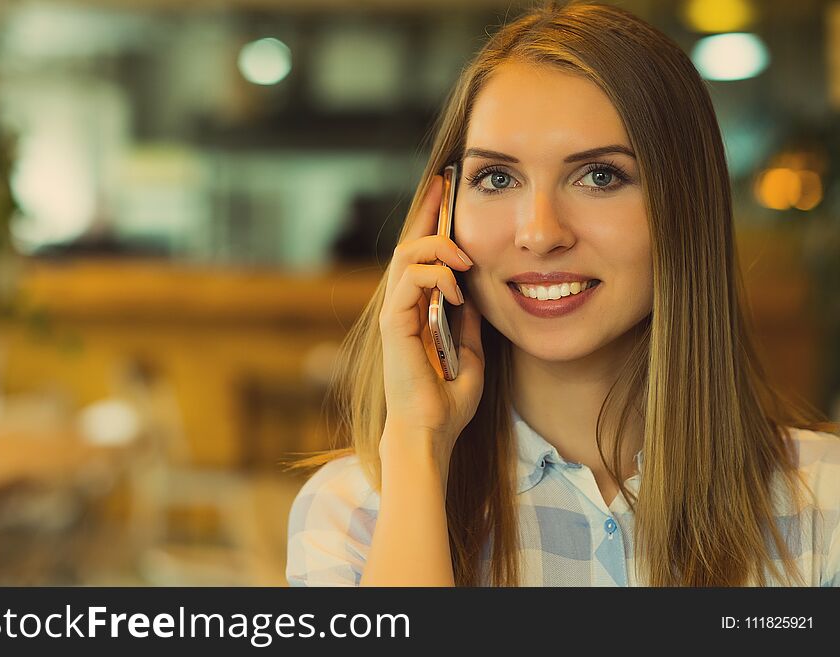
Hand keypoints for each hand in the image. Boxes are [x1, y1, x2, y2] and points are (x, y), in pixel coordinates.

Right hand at [378, 174, 485, 465]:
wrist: (431, 431)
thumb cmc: (447, 399)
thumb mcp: (469, 351)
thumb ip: (467, 321)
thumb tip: (474, 293)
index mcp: (418, 310)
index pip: (422, 257)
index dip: (433, 223)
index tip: (446, 194)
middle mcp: (402, 307)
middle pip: (409, 246)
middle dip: (428, 213)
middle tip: (446, 187)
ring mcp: (394, 314)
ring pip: (405, 257)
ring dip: (437, 248)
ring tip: (463, 257)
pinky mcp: (392, 325)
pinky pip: (408, 283)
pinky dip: (434, 277)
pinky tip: (456, 289)